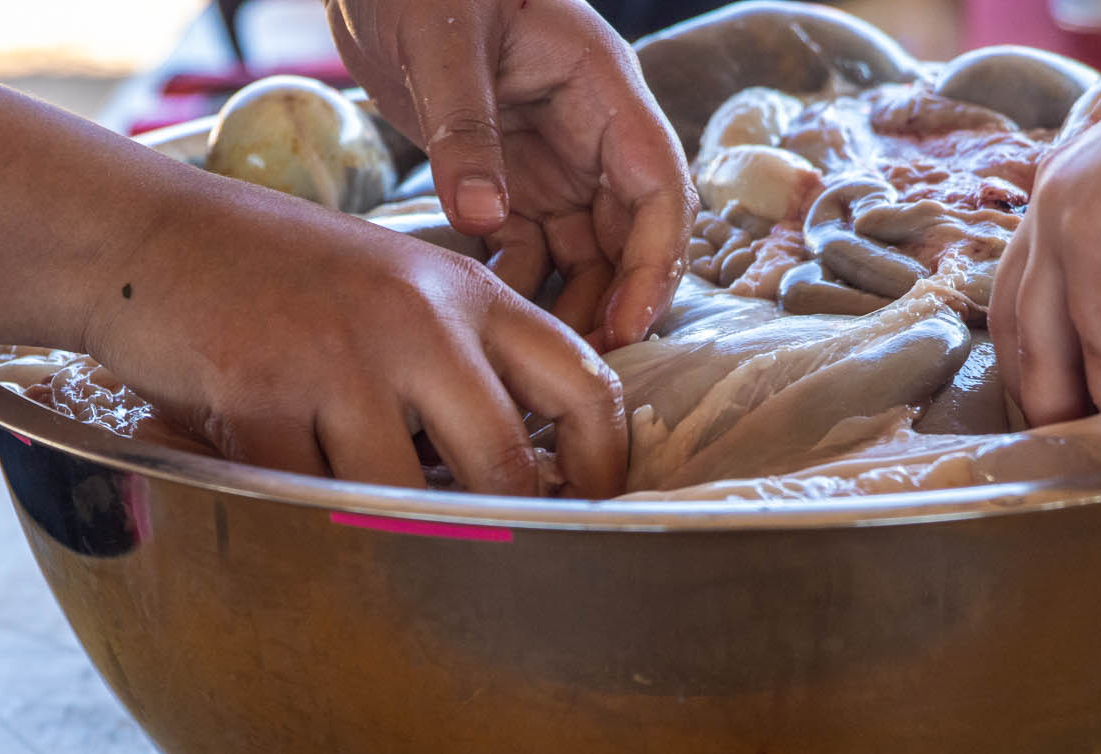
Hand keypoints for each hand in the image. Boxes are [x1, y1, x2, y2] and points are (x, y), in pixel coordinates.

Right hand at [85, 172, 626, 496]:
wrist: (146, 236)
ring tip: (342, 503)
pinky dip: (294, 508)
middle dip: (488, 526)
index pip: (585, 384)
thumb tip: (522, 485)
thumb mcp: (396, 291)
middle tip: (465, 555)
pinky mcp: (261, 387)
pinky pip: (304, 497)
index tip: (590, 512)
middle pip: (503, 466)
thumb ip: (460, 366)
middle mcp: (417, 318)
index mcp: (467, 295)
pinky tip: (272, 477)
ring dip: (375, 523)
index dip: (603, 466)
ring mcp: (340, 351)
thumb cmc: (280, 280)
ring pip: (401, 497)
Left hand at [326, 0, 695, 348]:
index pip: (658, 187)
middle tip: (580, 369)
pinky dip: (516, 291)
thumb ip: (463, 128)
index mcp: (600, 88)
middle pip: (629, 236)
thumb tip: (483, 219)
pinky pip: (527, 251)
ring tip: (536, 365)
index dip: (655, 263)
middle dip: (614, 304)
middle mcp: (588, 133)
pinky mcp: (504, 182)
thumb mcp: (442, 37)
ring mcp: (550, 162)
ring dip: (568, 308)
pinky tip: (490, 328)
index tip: (629, 324)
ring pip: (583, 255)